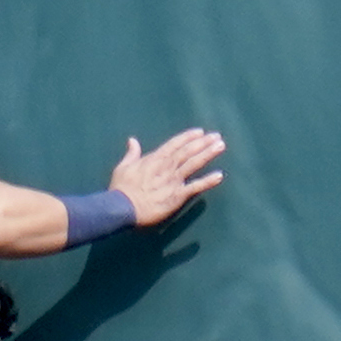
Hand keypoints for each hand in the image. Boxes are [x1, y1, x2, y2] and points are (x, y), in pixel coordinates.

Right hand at [108, 128, 225, 227]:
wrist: (122, 208)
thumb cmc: (121, 189)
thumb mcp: (123, 167)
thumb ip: (132, 153)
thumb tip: (132, 140)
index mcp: (154, 159)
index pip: (174, 144)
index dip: (187, 137)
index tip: (199, 132)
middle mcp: (166, 167)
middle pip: (187, 151)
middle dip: (203, 142)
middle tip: (216, 136)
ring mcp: (173, 180)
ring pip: (193, 164)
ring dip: (208, 154)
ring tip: (220, 146)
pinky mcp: (177, 196)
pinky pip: (195, 187)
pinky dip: (207, 181)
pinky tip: (219, 176)